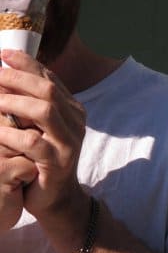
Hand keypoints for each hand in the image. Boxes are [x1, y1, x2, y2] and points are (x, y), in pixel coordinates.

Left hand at [0, 50, 86, 219]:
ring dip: (13, 102)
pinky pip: (31, 141)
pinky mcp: (58, 162)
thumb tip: (4, 75)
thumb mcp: (37, 127)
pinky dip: (8, 133)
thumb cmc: (39, 159)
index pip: (50, 78)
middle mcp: (75, 122)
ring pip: (44, 110)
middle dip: (16, 79)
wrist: (55, 197)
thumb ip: (29, 104)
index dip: (26, 64)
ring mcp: (69, 141)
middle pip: (47, 89)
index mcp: (72, 109)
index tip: (2, 55)